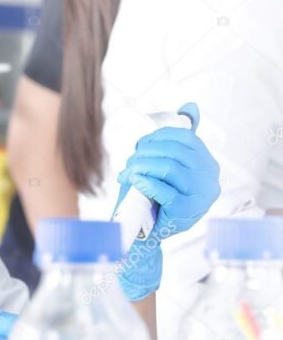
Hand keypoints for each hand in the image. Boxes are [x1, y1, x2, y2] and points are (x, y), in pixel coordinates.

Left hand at [116, 104, 220, 299]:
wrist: (143, 232)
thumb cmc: (151, 195)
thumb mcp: (164, 166)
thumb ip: (176, 139)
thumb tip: (191, 107)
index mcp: (207, 163)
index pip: (184, 137)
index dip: (157, 137)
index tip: (140, 146)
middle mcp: (210, 177)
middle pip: (174, 152)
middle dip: (145, 153)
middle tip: (129, 162)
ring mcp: (201, 196)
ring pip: (168, 167)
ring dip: (141, 166)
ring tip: (127, 172)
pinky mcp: (187, 212)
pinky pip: (164, 189)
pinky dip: (144, 182)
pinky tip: (134, 182)